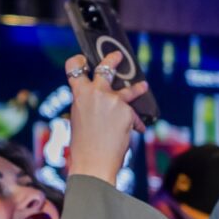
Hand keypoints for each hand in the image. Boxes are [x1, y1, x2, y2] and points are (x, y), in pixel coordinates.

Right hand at [65, 50, 147, 184]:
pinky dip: (134, 122)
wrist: (93, 163)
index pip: (74, 68)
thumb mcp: (79, 119)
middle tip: (118, 55)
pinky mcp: (126, 111)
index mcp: (78, 95)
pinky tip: (136, 130)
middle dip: (113, 59)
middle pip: (105, 67)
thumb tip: (103, 99)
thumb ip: (88, 105)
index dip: (78, 61)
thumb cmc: (84, 146)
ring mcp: (112, 100)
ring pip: (128, 90)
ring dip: (137, 88)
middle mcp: (95, 93)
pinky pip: (132, 114)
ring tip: (143, 85)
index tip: (84, 58)